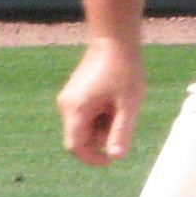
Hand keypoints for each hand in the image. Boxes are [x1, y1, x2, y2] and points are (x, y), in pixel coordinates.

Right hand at [59, 40, 146, 164]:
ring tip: (120, 103)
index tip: (112, 157)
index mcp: (76, 110)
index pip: (75, 147)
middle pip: (82, 136)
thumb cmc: (124, 69)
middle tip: (123, 114)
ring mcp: (69, 98)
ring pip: (85, 125)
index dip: (92, 158)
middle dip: (103, 134)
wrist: (114, 38)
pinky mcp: (75, 93)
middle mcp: (67, 105)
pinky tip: (113, 97)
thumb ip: (121, 132)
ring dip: (104, 123)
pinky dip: (101, 113)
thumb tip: (116, 157)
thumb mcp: (128, 104)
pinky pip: (86, 114)